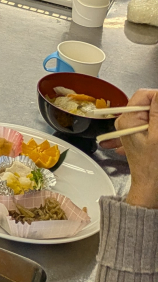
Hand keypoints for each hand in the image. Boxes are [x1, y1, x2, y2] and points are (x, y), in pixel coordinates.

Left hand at [102, 89, 157, 208]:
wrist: (149, 187)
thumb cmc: (153, 167)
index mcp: (128, 119)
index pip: (144, 95)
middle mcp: (127, 121)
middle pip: (148, 103)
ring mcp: (132, 127)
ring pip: (151, 113)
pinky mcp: (139, 134)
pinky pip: (151, 122)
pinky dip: (157, 125)